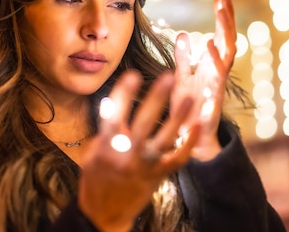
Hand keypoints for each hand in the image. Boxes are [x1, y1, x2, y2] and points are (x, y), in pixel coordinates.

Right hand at [78, 71, 199, 231]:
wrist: (103, 215)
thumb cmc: (96, 179)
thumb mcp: (92, 153)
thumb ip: (104, 130)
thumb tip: (110, 103)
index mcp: (106, 146)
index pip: (114, 114)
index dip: (123, 93)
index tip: (133, 74)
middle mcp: (125, 155)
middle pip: (143, 123)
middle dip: (156, 98)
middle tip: (167, 77)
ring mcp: (143, 166)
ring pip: (164, 139)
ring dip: (178, 117)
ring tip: (189, 97)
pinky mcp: (157, 176)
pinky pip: (177, 159)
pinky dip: (188, 143)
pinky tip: (196, 126)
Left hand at [173, 0, 236, 160]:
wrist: (190, 138)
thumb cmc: (188, 107)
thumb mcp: (182, 77)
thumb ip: (184, 58)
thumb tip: (185, 35)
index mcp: (210, 66)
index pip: (220, 35)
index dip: (222, 17)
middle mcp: (217, 73)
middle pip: (226, 41)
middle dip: (226, 20)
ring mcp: (216, 87)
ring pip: (225, 59)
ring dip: (223, 38)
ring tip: (219, 17)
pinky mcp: (211, 103)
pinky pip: (215, 81)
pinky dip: (213, 65)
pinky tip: (209, 48)